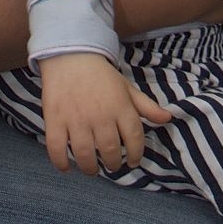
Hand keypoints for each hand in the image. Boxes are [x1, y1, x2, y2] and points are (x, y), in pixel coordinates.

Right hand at [38, 53, 170, 174]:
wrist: (70, 55)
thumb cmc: (100, 75)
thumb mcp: (126, 88)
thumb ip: (146, 106)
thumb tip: (167, 118)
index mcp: (120, 106)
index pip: (134, 138)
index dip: (136, 155)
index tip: (133, 162)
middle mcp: (100, 115)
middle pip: (110, 151)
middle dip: (113, 164)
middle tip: (111, 165)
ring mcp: (76, 118)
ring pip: (84, 154)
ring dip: (90, 168)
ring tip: (92, 169)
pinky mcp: (55, 119)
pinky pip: (57, 149)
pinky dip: (61, 163)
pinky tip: (67, 167)